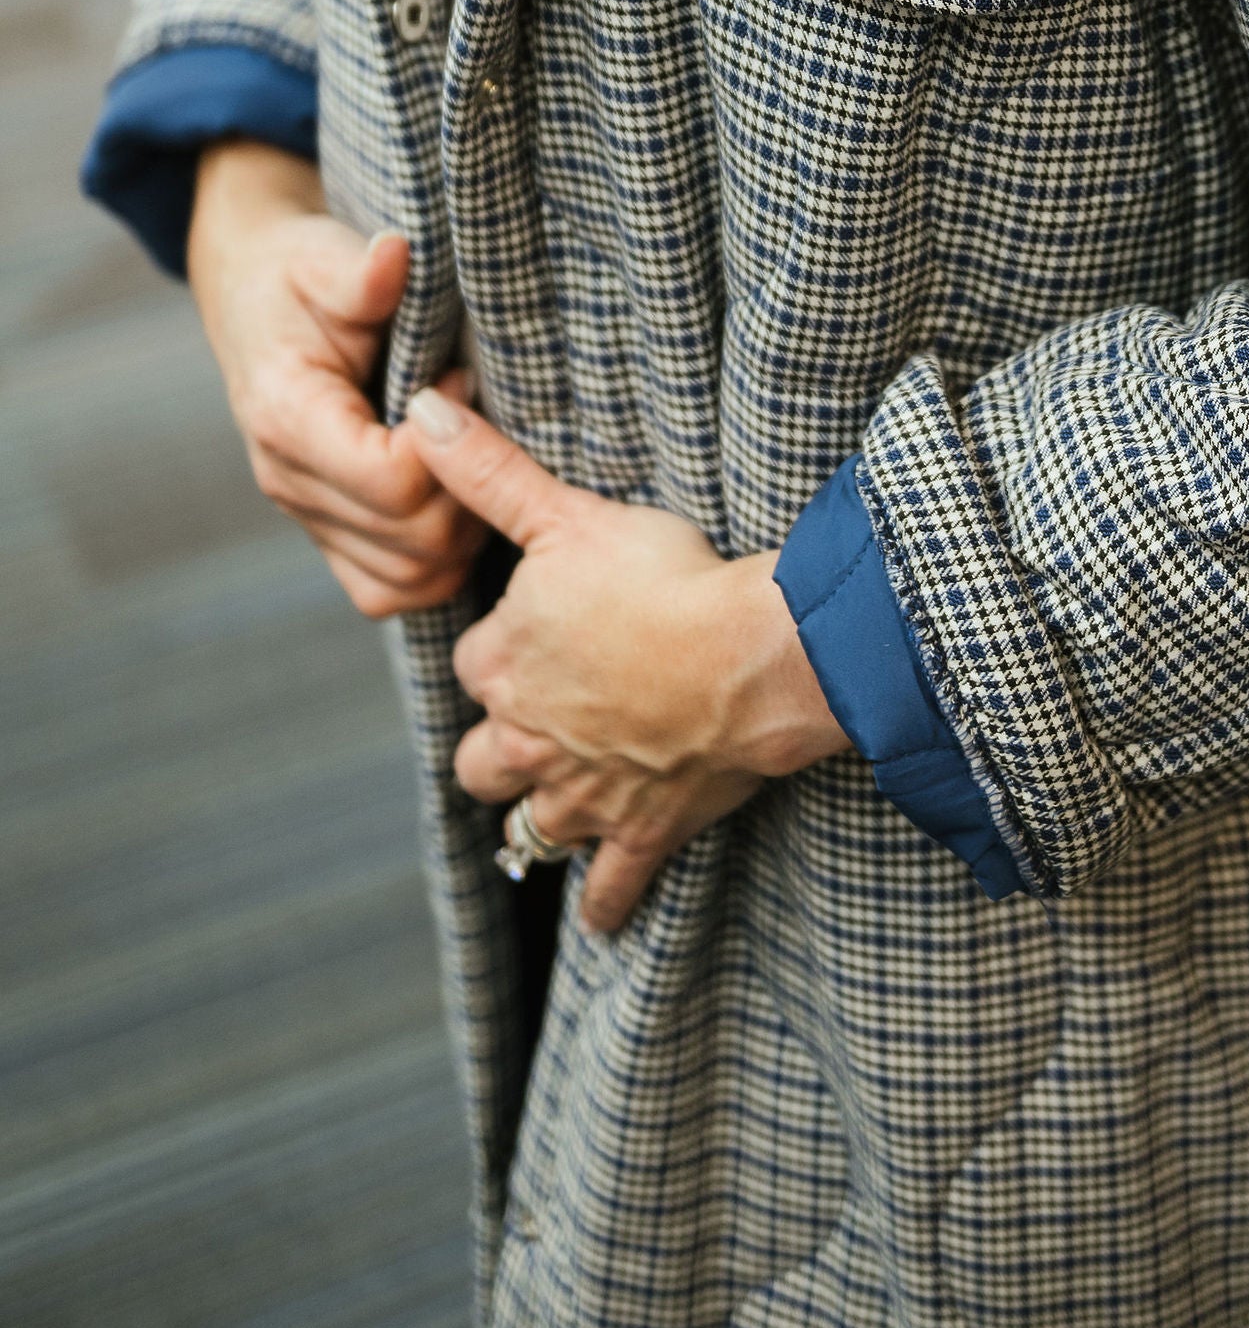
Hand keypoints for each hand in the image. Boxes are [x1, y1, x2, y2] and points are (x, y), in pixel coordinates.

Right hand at [188, 139, 484, 617]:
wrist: (252, 297)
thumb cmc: (297, 274)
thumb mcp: (325, 257)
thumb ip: (360, 272)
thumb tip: (393, 254)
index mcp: (287, 418)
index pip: (391, 479)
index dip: (448, 443)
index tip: (458, 379)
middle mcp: (288, 482)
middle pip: (412, 540)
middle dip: (467, 487)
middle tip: (477, 420)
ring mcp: (305, 515)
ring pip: (408, 579)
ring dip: (461, 529)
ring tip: (470, 458)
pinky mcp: (326, 532)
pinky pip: (390, 588)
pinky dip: (437, 563)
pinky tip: (456, 500)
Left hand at [405, 387, 849, 932]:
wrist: (752, 655)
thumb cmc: (666, 579)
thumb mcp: (567, 515)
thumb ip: (487, 470)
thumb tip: (417, 414)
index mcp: (504, 662)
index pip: (474, 661)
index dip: (499, 648)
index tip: (527, 635)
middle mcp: (528, 738)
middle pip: (481, 759)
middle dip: (498, 745)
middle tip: (529, 727)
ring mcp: (582, 794)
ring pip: (527, 829)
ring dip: (533, 820)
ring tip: (546, 809)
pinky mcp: (641, 831)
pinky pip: (608, 888)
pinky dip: (602, 902)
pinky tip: (600, 913)